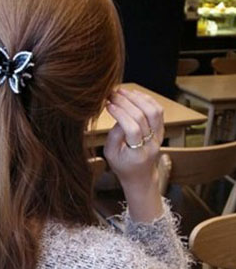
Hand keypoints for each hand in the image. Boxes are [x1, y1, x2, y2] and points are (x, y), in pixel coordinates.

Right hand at [104, 87, 164, 221]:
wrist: (141, 176)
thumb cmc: (123, 166)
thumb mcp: (110, 154)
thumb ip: (114, 135)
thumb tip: (117, 114)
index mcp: (138, 153)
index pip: (132, 128)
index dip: (120, 113)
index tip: (107, 105)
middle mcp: (152, 143)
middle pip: (143, 116)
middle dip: (127, 102)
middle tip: (113, 94)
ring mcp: (159, 136)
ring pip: (154, 111)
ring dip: (138, 98)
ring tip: (123, 92)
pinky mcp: (161, 130)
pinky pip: (158, 111)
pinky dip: (147, 100)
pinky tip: (135, 94)